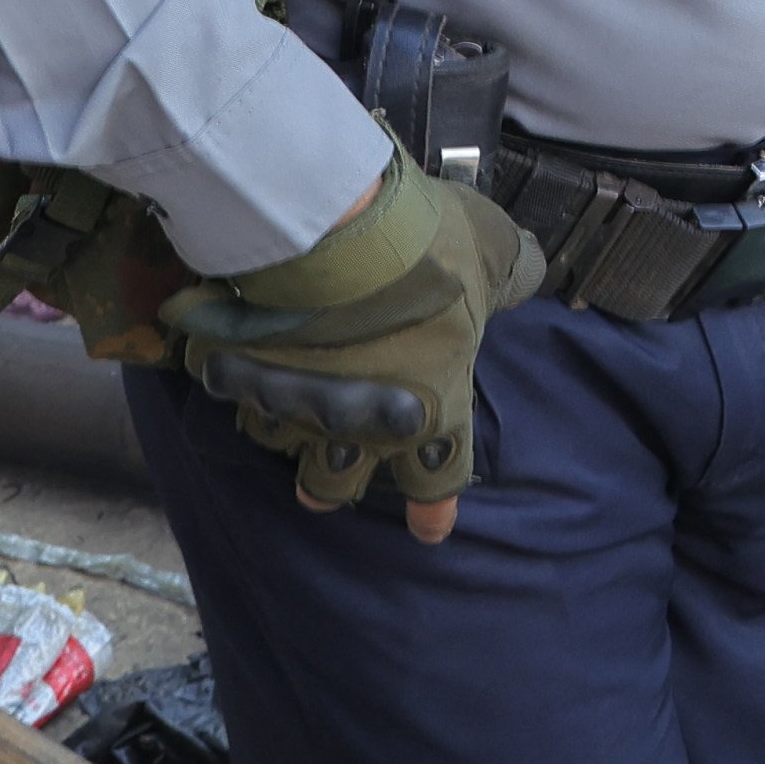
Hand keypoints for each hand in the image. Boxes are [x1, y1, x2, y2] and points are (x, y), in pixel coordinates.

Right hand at [161, 159, 542, 544]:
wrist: (333, 234)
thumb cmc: (427, 249)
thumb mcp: (493, 252)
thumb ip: (515, 272)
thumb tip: (532, 272)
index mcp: (431, 408)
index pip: (439, 478)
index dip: (434, 508)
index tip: (431, 529)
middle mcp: (357, 424)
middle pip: (335, 481)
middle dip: (330, 486)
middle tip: (327, 485)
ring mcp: (292, 403)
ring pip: (279, 443)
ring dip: (285, 433)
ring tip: (283, 422)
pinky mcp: (238, 376)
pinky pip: (232, 393)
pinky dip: (238, 382)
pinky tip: (237, 368)